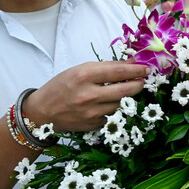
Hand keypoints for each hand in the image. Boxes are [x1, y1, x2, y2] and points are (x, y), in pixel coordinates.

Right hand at [23, 61, 149, 131]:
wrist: (42, 112)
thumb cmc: (61, 86)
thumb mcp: (80, 70)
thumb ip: (106, 67)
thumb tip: (132, 63)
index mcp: (84, 76)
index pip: (118, 71)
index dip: (136, 69)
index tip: (146, 68)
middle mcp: (89, 94)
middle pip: (126, 89)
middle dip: (139, 83)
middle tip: (143, 79)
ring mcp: (92, 112)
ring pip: (122, 103)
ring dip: (128, 96)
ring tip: (127, 89)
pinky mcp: (94, 125)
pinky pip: (113, 114)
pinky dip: (116, 107)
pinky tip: (113, 102)